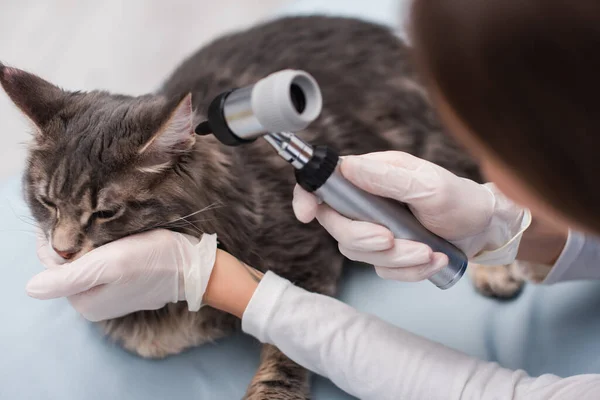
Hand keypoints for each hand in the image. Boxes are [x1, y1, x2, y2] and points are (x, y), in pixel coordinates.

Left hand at [27, 229, 216, 321]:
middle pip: (70, 266)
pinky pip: (105, 268)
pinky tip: (118, 240)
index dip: (55, 239)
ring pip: (88, 265)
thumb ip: (67, 278)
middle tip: (88, 219)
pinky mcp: (127, 290)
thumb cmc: (153, 260)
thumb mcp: (109, 264)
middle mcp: (94, 306)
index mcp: (84, 303)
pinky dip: (106, 253)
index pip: (53, 266)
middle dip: (75, 244)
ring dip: (91, 246)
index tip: (67, 214)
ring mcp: (111, 299)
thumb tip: (31, 288)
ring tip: (103, 227)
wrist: (192, 266)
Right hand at [293, 151, 529, 281]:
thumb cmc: (459, 198)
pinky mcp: (388, 253)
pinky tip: (434, 260)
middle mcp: (366, 202)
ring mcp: (375, 229)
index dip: (307, 196)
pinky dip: (408, 271)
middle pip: (336, 226)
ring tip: (429, 252)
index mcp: (370, 176)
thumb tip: (346, 168)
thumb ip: (387, 178)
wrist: (483, 229)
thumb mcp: (429, 184)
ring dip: (394, 258)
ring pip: (358, 253)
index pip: (325, 183)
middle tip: (390, 239)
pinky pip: (382, 270)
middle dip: (362, 238)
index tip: (306, 213)